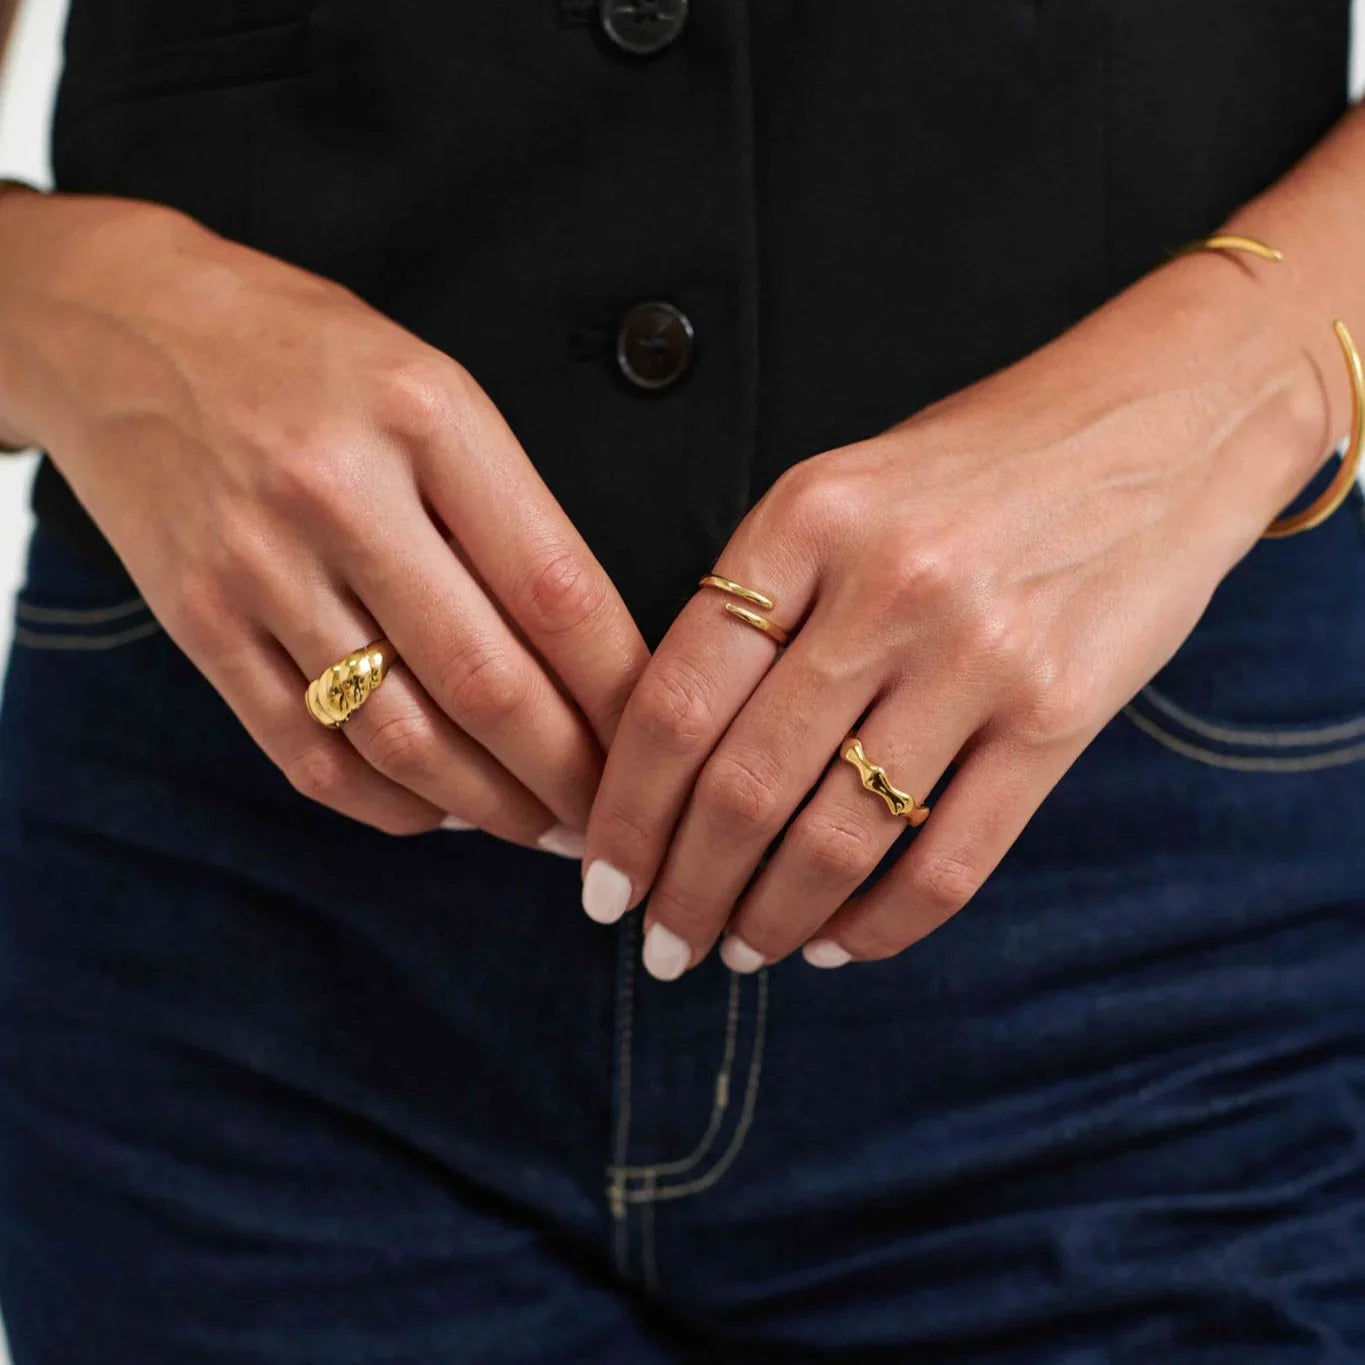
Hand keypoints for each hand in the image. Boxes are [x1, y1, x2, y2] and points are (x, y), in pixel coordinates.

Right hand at [0, 190, 647, 845]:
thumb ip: (505, 509)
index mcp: (425, 418)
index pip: (556, 588)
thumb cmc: (306, 354)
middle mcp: (339, 494)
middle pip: (486, 681)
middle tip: (613, 817)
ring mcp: (258, 565)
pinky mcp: (198, 622)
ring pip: (399, 736)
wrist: (123, 328)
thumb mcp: (431, 389)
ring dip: (489, 806)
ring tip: (542, 829)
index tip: (659, 738)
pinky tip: (441, 810)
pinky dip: (387, 803)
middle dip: (568, 774)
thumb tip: (584, 654)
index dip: (620, 688)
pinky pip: (307, 751)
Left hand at [578, 254, 1330, 974]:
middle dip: (684, 891)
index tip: (601, 878)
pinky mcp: (1059, 715)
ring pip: (837, 841)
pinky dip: (881, 926)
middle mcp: (885, 587)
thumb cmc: (974, 468)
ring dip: (770, 920)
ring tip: (742, 952)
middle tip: (661, 945)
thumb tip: (673, 758)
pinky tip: (839, 943)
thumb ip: (759, 604)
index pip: (675, 700)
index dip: (624, 812)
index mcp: (804, 520)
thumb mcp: (840, 492)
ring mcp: (978, 654)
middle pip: (743, 786)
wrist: (1157, 426)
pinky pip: (950, 862)